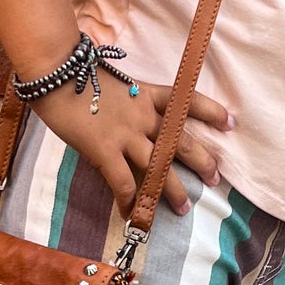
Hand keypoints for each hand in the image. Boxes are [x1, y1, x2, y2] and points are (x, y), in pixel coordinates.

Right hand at [31, 65, 232, 216]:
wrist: (54, 70)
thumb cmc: (75, 72)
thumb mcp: (111, 81)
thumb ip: (125, 98)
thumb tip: (128, 115)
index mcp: (145, 93)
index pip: (186, 101)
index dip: (210, 111)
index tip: (230, 122)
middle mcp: (142, 115)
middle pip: (180, 140)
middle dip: (202, 161)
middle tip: (216, 179)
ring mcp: (124, 133)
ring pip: (159, 166)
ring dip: (173, 190)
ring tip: (184, 209)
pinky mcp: (104, 149)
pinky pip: (122, 181)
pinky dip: (129, 200)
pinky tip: (131, 214)